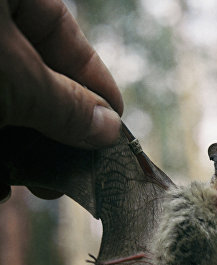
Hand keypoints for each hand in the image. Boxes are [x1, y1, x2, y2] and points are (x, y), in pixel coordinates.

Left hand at [0, 0, 122, 199]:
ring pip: (9, 106)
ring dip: (26, 152)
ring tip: (42, 185)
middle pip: (37, 78)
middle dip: (58, 131)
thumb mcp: (14, 77)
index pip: (63, 36)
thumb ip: (65, 104)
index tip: (116, 124)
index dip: (95, 83)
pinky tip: (3, 182)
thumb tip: (112, 128)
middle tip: (78, 170)